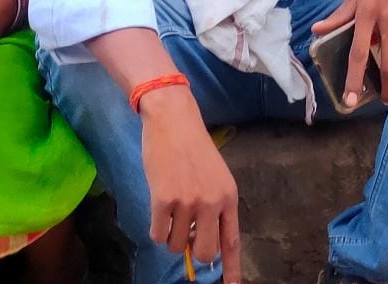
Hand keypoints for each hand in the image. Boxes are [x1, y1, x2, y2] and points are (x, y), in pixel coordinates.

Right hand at [140, 87, 241, 281]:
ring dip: (170, 234)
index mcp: (228, 197)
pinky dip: (156, 227)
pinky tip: (158, 206)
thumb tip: (201, 243)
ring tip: (170, 207)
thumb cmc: (192, 146)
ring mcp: (187, 202)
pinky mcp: (163, 199)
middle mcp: (211, 203)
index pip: (232, 242)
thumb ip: (214, 207)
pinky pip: (157, 234)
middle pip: (204, 252)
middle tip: (184, 234)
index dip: (231, 269)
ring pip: (175, 245)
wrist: (172, 119)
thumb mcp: (214, 176)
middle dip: (192, 250)